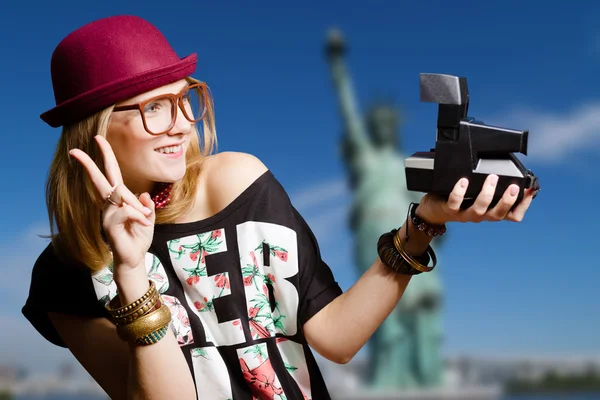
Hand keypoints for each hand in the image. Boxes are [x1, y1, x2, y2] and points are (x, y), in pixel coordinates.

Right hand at [69, 135, 154, 269]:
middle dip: (89, 164)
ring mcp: (107, 213)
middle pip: (100, 179)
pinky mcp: (109, 224)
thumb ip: (146, 205)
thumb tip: (142, 194)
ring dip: (139, 208)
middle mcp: (109, 204)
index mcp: (119, 199)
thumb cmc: (139, 236)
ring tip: (145, 221)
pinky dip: (139, 216)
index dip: (106, 156)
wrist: (135, 257)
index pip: (111, 174)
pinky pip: (127, 210)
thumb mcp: (149, 217)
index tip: (98, 139)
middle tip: (75, 150)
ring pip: (122, 196)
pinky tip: (143, 224)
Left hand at [416, 174, 535, 224]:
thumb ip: (493, 186)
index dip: (523, 205)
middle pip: (498, 214)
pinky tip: (463, 181)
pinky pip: (455, 202)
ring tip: (492, 178)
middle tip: (515, 186)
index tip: (529, 190)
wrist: (434, 210)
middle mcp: (480, 215)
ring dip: (487, 194)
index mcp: (490, 211)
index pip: (512, 215)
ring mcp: (465, 214)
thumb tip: (509, 168)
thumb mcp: (479, 193)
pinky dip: (460, 192)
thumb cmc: (459, 198)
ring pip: (479, 209)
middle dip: (508, 201)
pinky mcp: (449, 209)